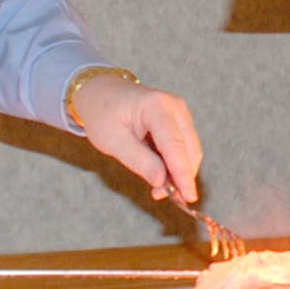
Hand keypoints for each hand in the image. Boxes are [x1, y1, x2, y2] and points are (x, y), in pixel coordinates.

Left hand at [71, 73, 204, 208]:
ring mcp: (179, 112)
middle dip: (182, 176)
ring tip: (159, 189)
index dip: (183, 173)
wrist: (100, 91)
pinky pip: (184, 146)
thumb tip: (161, 181)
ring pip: (190, 150)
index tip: (188, 196)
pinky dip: (176, 163)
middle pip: (189, 149)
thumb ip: (139, 161)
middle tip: (165, 197)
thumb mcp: (113, 141)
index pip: (175, 146)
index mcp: (156, 106)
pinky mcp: (178, 119)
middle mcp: (174, 106)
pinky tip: (162, 176)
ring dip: (179, 172)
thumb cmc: (102, 113)